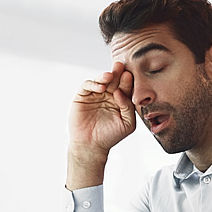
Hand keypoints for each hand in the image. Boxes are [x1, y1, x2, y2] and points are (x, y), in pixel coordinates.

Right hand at [66, 62, 134, 188]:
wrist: (92, 145)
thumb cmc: (111, 135)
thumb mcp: (127, 123)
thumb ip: (128, 107)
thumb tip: (120, 92)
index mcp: (121, 99)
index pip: (125, 87)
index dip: (127, 81)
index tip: (129, 75)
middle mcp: (109, 94)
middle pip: (114, 80)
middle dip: (117, 73)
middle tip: (119, 66)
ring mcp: (96, 94)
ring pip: (101, 80)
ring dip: (105, 76)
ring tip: (110, 75)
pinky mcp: (83, 96)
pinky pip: (88, 85)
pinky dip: (94, 84)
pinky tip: (100, 87)